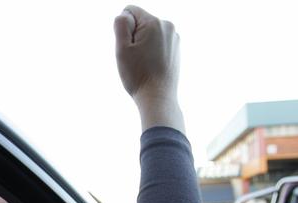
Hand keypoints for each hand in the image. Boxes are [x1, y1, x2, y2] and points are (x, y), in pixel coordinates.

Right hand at [114, 5, 184, 132]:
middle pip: (140, 22)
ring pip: (149, 33)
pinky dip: (151, 51)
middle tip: (135, 58)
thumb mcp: (122, 49)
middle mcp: (168, 26)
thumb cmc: (138, 76)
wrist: (158, 97)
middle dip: (134, 37)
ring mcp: (174, 38)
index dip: (123, 29)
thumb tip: (125, 15)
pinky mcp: (176, 49)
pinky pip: (157, 43)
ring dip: (142, 45)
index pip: (130, 11)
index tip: (128, 48)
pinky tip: (151, 66)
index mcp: (154, 23)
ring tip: (144, 64)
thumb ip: (121, 25)